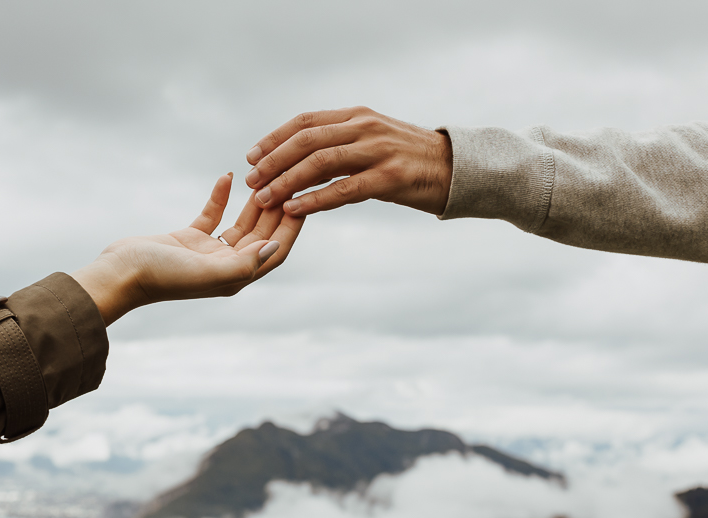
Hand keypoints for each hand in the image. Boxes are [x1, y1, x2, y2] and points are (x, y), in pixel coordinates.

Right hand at [71, 174, 304, 324]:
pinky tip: (226, 176)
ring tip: (264, 175)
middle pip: (262, 234)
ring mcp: (208, 251)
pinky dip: (220, 197)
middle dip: (277, 209)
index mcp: (235, 277)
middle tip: (288, 179)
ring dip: (253, 201)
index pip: (274, 250)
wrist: (120, 273)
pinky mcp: (189, 238)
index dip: (291, 227)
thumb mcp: (207, 272)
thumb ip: (243, 264)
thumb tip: (275, 247)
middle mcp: (226, 266)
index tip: (303, 199)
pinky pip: (213, 215)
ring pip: (241, 223)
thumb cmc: (161, 277)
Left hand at [244, 106, 452, 216]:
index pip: (305, 122)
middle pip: (307, 140)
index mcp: (358, 116)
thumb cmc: (408, 161)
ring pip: (320, 162)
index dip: (274, 139)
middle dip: (273, 161)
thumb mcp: (372, 142)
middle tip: (251, 180)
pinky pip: (343, 189)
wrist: (457, 169)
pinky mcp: (390, 177)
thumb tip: (298, 161)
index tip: (251, 157)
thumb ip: (339, 146)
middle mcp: (365, 127)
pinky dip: (314, 200)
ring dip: (287, 181)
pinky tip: (294, 210)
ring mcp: (378, 151)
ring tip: (265, 198)